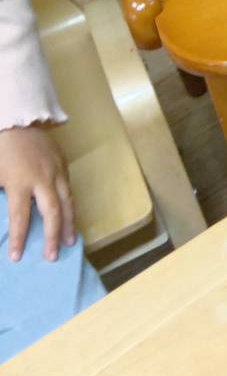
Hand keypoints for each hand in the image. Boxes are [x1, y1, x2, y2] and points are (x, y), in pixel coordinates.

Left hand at [0, 125, 74, 260]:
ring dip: (69, 222)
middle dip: (53, 235)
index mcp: (20, 182)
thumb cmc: (0, 148)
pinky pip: (68, 187)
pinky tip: (69, 214)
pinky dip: (70, 203)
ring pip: (67, 200)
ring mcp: (56, 169)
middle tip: (53, 256)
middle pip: (52, 212)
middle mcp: (42, 178)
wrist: (16, 118)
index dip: (18, 238)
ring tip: (71, 240)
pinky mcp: (62, 162)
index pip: (20, 217)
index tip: (16, 257)